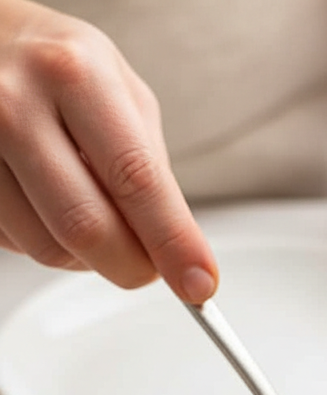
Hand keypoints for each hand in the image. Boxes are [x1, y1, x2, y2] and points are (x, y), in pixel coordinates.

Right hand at [0, 0, 216, 299]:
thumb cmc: (59, 69)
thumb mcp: (119, 91)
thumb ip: (149, 167)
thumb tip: (176, 247)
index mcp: (75, 75)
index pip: (135, 179)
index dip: (172, 242)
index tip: (198, 283)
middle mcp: (17, 104)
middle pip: (87, 228)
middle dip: (131, 266)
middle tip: (148, 268)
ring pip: (49, 249)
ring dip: (87, 257)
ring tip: (92, 214)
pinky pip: (18, 245)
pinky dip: (48, 241)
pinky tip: (48, 202)